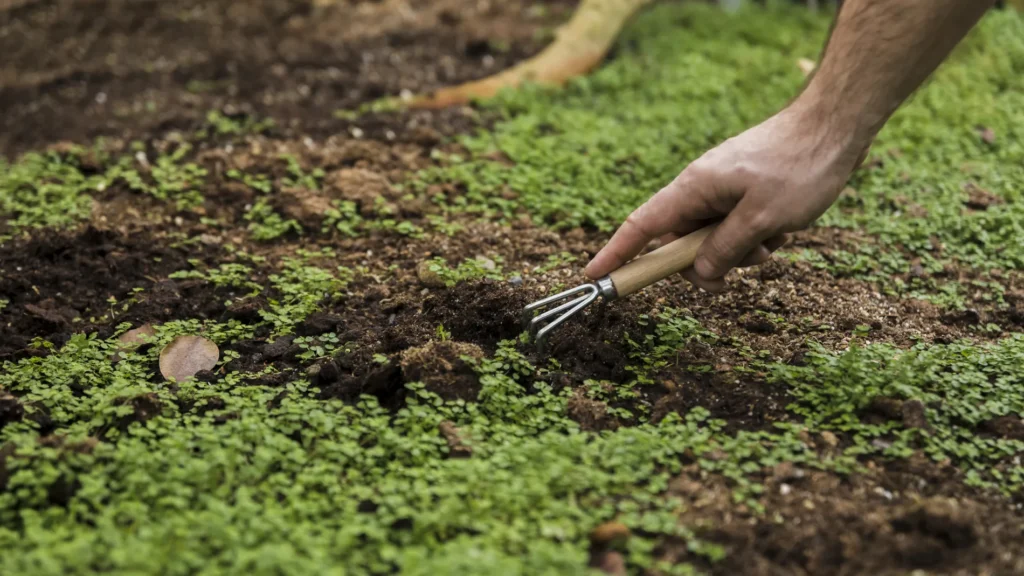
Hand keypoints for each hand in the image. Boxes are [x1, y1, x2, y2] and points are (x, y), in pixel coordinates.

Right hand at [584, 101, 868, 291]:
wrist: (835, 125)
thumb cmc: (798, 166)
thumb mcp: (761, 219)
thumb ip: (724, 250)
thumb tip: (699, 273)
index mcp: (693, 188)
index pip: (641, 226)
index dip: (615, 254)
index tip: (594, 277)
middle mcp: (700, 189)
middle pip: (681, 242)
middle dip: (707, 262)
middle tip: (743, 264)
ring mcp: (722, 190)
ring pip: (713, 239)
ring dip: (740, 250)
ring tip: (774, 238)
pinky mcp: (743, 192)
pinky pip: (735, 227)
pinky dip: (755, 236)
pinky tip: (783, 227)